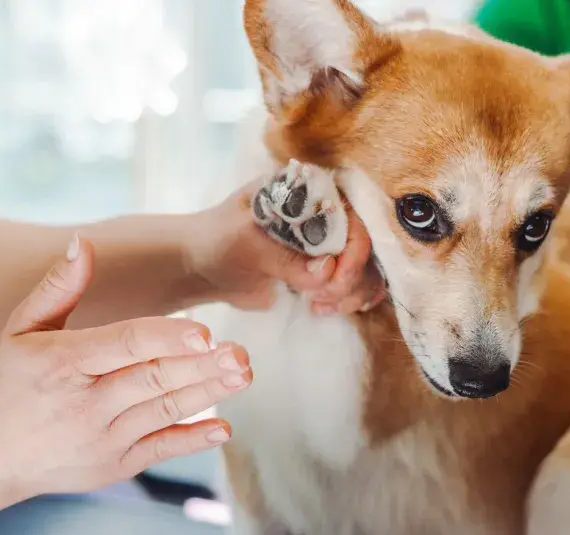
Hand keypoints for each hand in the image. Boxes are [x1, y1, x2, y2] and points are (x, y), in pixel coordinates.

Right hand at [0, 236, 249, 499]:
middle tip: (240, 354)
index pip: (124, 345)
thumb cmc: (14, 382)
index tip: (204, 332)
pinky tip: (223, 429)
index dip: (165, 338)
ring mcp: (103, 438)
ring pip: (164, 412)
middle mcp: (86, 403)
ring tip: (242, 375)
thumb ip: (57, 287)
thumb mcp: (21, 329)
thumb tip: (82, 243)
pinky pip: (160, 450)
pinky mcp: (115, 466)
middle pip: (154, 380)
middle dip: (202, 366)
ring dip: (207, 394)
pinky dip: (192, 441)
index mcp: (63, 363)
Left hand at [189, 181, 385, 314]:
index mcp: (308, 191)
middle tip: (323, 297)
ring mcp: (328, 242)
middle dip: (351, 277)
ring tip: (319, 305)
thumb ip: (283, 256)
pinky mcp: (325, 270)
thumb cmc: (217, 240)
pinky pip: (355, 284)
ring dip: (351, 292)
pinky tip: (323, 308)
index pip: (352, 214)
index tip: (335, 277)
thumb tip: (325, 272)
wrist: (203, 267)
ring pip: (366, 267)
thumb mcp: (244, 242)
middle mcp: (325, 212)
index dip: (354, 248)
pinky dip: (349, 300)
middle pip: (366, 244)